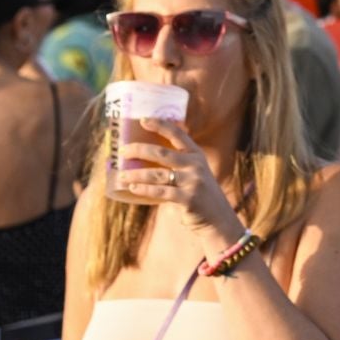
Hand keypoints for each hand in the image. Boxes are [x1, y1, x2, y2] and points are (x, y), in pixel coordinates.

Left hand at [116, 117, 240, 244]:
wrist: (218, 219)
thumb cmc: (200, 195)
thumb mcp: (195, 174)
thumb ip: (178, 165)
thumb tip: (145, 158)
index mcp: (197, 155)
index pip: (178, 134)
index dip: (160, 125)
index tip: (143, 120)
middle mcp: (196, 166)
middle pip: (162, 154)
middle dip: (139, 150)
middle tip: (122, 151)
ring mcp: (193, 182)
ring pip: (157, 174)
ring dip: (136, 174)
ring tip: (121, 175)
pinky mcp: (188, 198)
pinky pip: (160, 192)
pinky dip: (144, 189)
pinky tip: (132, 187)